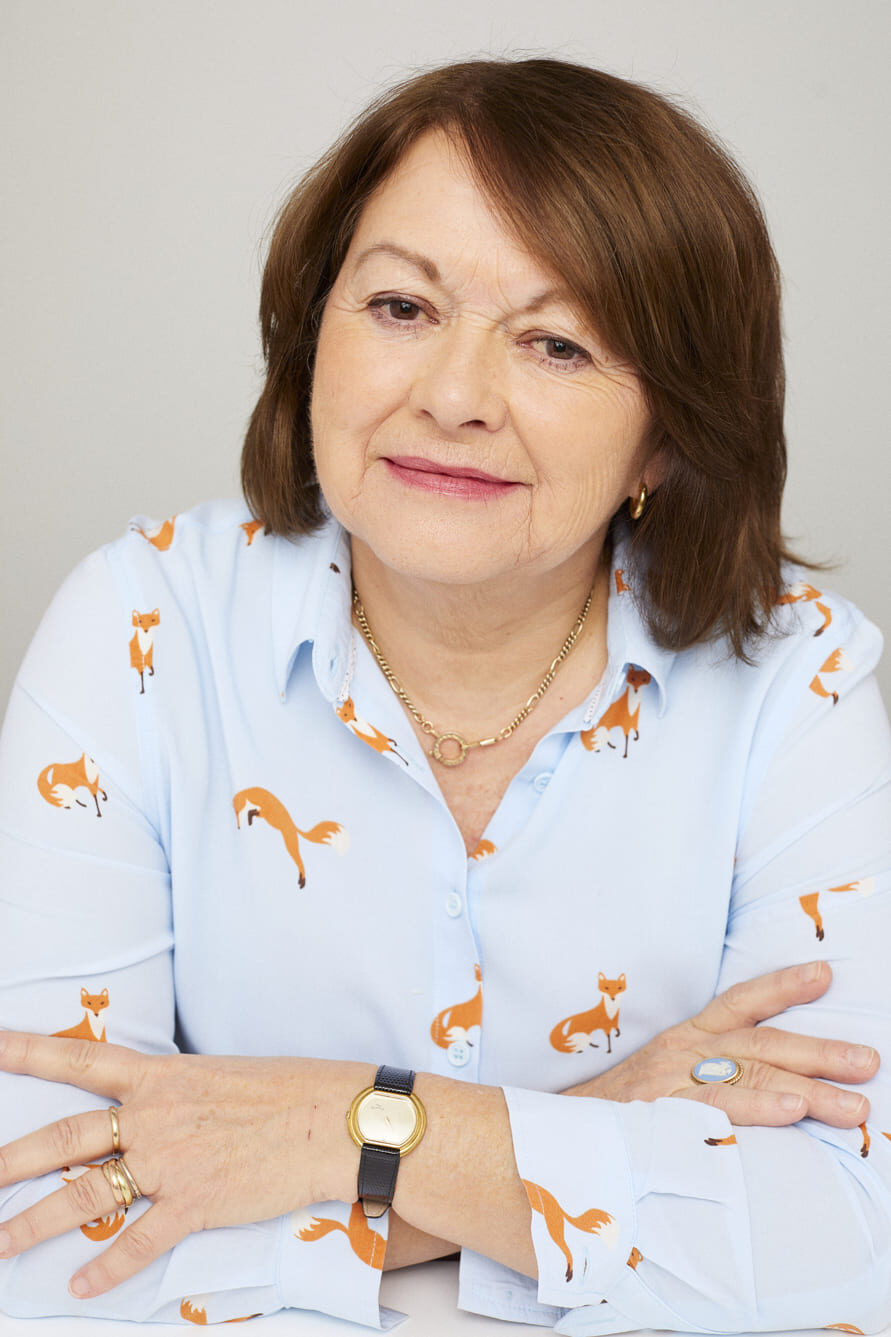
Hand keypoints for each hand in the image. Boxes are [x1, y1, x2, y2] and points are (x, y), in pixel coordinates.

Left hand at [0, 1035, 367, 1298]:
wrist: (334, 1118)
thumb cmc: (286, 1091)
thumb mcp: (219, 1075)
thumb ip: (173, 1093)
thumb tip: (148, 1108)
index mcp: (160, 1075)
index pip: (79, 1058)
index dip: (26, 1050)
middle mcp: (154, 1115)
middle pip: (63, 1137)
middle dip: (9, 1161)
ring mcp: (171, 1160)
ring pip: (84, 1195)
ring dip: (33, 1223)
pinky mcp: (195, 1202)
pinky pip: (139, 1241)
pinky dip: (107, 1269)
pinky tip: (81, 1286)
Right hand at [562, 961, 878, 1126]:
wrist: (562, 1135)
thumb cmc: (624, 1108)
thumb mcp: (665, 1073)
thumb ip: (713, 1068)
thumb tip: (780, 1078)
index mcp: (686, 1037)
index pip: (738, 1002)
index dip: (781, 987)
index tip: (823, 975)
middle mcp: (682, 1053)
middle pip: (758, 1044)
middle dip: (817, 1052)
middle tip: (868, 1062)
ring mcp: (672, 1084)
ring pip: (746, 1077)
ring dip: (803, 1088)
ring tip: (849, 1104)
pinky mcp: (661, 1117)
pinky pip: (713, 1110)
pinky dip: (753, 1110)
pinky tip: (789, 1115)